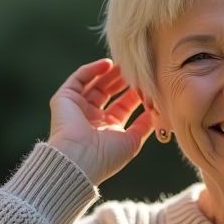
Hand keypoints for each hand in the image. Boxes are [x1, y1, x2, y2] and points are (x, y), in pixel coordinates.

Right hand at [48, 59, 154, 185]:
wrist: (79, 159)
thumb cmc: (105, 156)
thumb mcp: (133, 141)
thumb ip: (145, 125)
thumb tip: (158, 112)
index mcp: (106, 129)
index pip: (122, 106)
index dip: (134, 94)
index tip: (147, 84)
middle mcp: (91, 117)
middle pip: (108, 92)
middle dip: (122, 80)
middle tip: (135, 70)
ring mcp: (77, 107)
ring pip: (94, 83)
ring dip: (109, 73)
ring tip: (124, 64)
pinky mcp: (64, 98)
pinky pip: (79, 79)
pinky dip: (92, 70)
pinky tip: (107, 64)